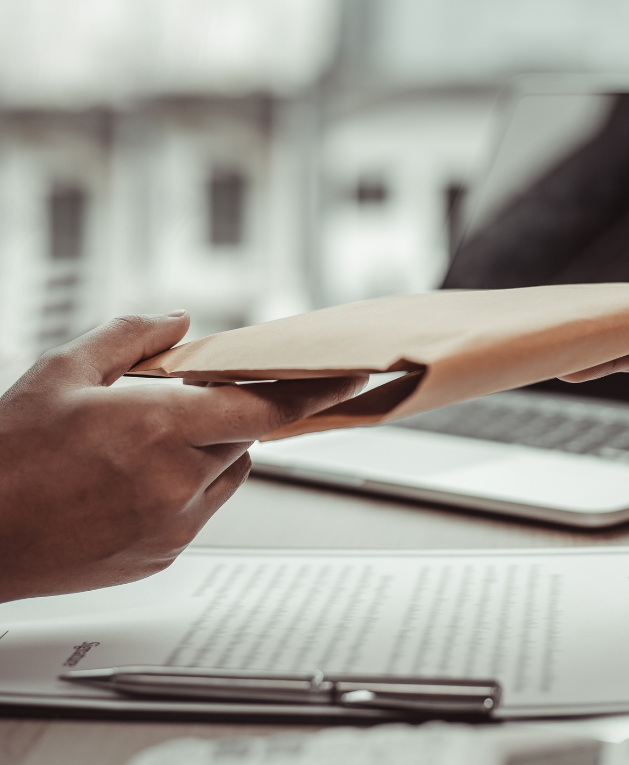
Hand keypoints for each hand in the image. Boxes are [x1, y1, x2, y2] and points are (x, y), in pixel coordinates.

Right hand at [0, 313, 360, 602]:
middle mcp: (176, 481)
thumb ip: (131, 339)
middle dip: (228, 412)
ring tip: (144, 446)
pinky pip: (204, 508)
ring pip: (228, 472)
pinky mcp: (164, 553)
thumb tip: (180, 320)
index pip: (265, 408)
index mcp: (158, 429)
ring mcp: (173, 524)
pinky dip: (191, 486)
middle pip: (245, 436)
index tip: (350, 378)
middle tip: (185, 404)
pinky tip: (137, 481)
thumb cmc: (6, 458)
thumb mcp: (61, 373)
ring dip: (211, 450)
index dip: (315, 392)